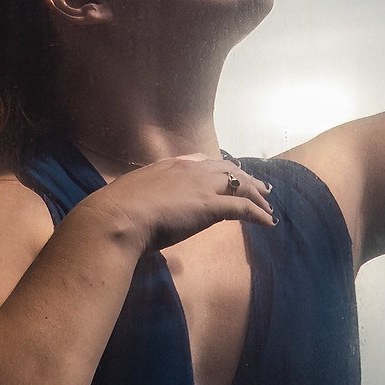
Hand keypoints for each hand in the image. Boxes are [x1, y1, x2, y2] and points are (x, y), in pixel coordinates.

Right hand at [91, 152, 276, 250]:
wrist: (117, 217)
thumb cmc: (116, 212)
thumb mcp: (132, 197)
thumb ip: (146, 198)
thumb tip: (147, 208)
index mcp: (169, 166)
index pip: (202, 162)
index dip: (218, 169)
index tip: (226, 175)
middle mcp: (189, 169)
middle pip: (226, 169)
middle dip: (244, 177)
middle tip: (259, 187)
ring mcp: (201, 186)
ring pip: (239, 184)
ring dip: (256, 194)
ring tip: (267, 204)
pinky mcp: (210, 205)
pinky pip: (243, 207)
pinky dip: (258, 213)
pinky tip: (268, 222)